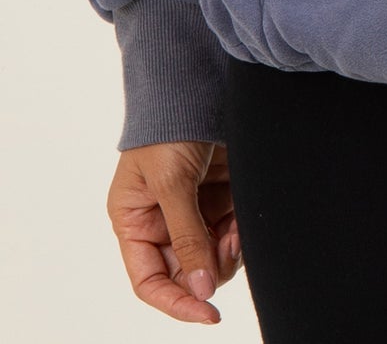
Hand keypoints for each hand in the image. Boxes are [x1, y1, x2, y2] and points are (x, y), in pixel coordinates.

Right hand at [106, 139, 242, 323]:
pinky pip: (232, 230)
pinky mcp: (219, 194)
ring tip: (237, 233)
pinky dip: (241, 232)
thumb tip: (201, 289)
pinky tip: (245, 223)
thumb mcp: (172, 183)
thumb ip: (186, 236)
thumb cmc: (168, 127)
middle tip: (228, 251)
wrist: (197, 79)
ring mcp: (193, 209)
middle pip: (187, 272)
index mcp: (135, 222)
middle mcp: (162, 221)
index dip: (176, 301)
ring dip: (228, 251)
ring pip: (213, 255)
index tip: (207, 313)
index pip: (150, 280)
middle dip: (208, 270)